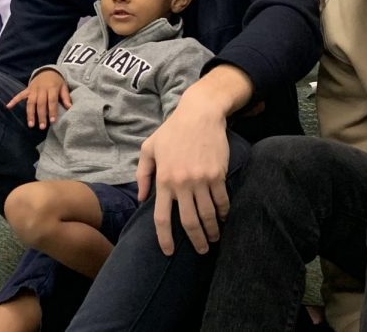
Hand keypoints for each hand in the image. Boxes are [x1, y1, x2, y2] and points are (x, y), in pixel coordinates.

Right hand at [5, 69, 70, 128]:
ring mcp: (33, 89)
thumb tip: (70, 107)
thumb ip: (66, 97)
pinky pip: (20, 95)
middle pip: (41, 103)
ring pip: (30, 102)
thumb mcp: (64, 86)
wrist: (48, 70)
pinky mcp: (27, 89)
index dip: (52, 111)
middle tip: (42, 127)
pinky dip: (14, 100)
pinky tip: (8, 107)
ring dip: (30, 113)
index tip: (53, 121)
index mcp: (52, 88)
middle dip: (41, 115)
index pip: (52, 100)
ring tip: (31, 124)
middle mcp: (42, 88)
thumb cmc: (57, 81)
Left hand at [136, 66, 251, 255]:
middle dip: (196, 241)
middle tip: (201, 250)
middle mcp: (182, 184)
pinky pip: (222, 201)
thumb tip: (141, 198)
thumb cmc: (173, 130)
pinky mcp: (218, 175)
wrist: (200, 114)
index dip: (165, 239)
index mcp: (163, 180)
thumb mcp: (149, 148)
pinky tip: (224, 218)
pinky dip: (224, 213)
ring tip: (214, 238)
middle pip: (189, 222)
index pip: (162, 218)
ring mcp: (201, 180)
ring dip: (212, 231)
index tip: (169, 252)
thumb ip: (143, 174)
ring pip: (208, 215)